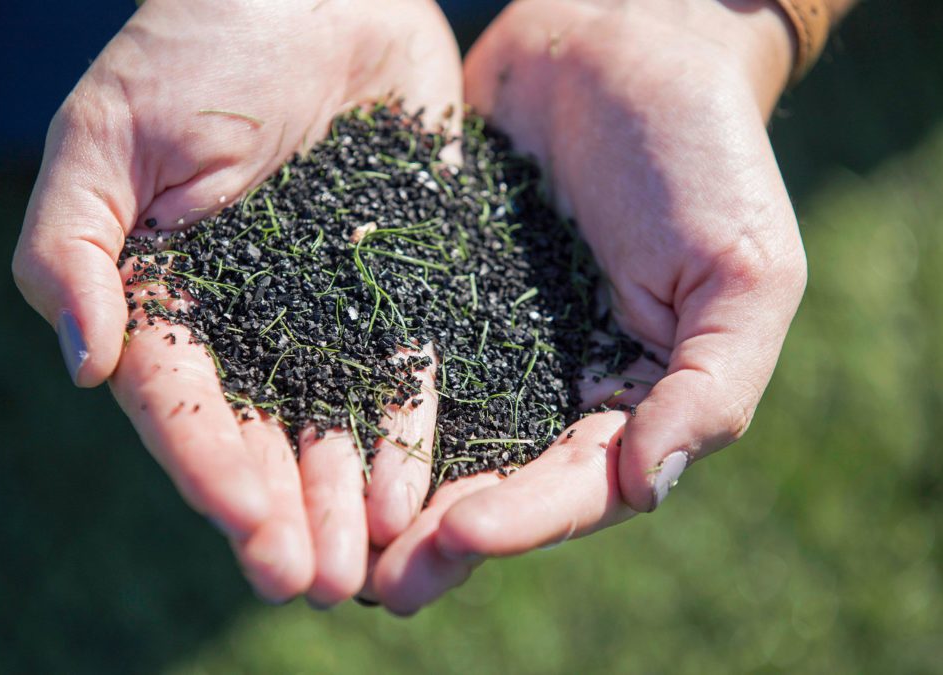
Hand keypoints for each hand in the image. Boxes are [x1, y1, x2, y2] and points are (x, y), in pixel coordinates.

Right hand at [12, 0, 460, 605]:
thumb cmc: (197, 44)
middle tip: (316, 581)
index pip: (184, 406)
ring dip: (352, 497)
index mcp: (172, 298)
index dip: (212, 473)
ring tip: (372, 566)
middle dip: (288, 512)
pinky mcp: (403, 283)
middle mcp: (253, 320)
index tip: (252, 529)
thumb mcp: (108, 136)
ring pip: (338, 419)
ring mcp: (330, 307)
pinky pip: (412, 365)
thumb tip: (83, 364)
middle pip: (265, 436)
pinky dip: (415, 428)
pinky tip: (426, 490)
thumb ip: (72, 248)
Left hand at [368, 0, 807, 613]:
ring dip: (386, 494)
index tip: (459, 534)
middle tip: (379, 585)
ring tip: (331, 541)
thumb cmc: (703, 153)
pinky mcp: (435, 292)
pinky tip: (310, 437)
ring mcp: (489, 341)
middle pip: (496, 482)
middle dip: (439, 536)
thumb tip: (647, 487)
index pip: (577, 484)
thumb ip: (709, 387)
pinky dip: (359, 402)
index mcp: (631, 397)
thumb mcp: (742, 273)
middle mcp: (552, 384)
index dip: (524, 519)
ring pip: (435, 438)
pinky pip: (395, 357)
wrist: (625, 40)